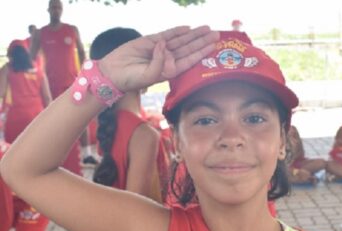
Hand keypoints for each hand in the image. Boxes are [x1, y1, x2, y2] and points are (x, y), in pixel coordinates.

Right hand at [98, 26, 218, 92]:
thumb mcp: (148, 77)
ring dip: (193, 34)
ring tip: (207, 28)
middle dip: (202, 41)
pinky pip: (167, 35)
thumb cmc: (131, 79)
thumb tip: (164, 44)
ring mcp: (160, 49)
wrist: (114, 72)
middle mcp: (167, 59)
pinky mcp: (150, 41)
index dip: (201, 53)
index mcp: (170, 71)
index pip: (189, 60)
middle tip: (217, 34)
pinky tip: (188, 28)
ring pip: (180, 40)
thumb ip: (158, 64)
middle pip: (189, 48)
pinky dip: (177, 31)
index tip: (213, 47)